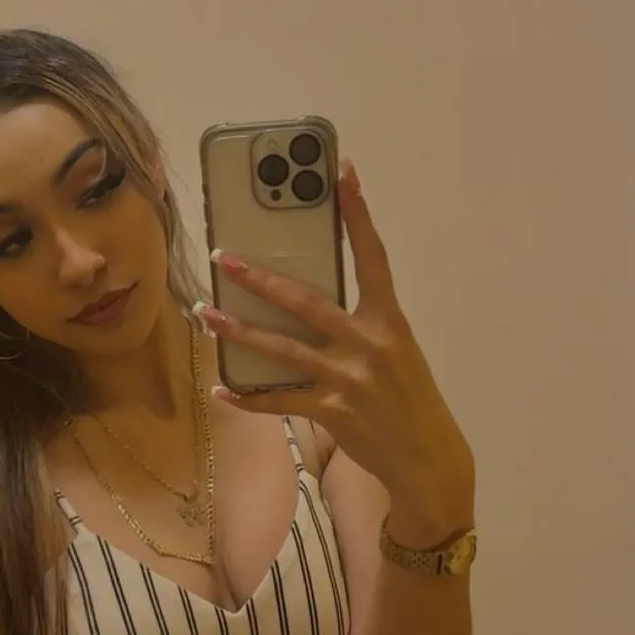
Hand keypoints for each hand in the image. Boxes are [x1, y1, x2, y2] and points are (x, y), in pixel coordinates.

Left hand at [195, 160, 474, 546]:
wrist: (429, 460)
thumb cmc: (410, 398)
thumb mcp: (397, 350)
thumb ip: (359, 324)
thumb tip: (305, 301)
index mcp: (390, 321)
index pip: (373, 257)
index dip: (357, 214)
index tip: (342, 173)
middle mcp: (368, 344)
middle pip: (305, 302)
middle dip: (260, 279)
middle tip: (223, 258)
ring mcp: (348, 380)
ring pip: (282, 349)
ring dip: (239, 331)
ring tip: (205, 314)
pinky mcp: (331, 413)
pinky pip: (279, 401)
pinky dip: (248, 397)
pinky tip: (221, 389)